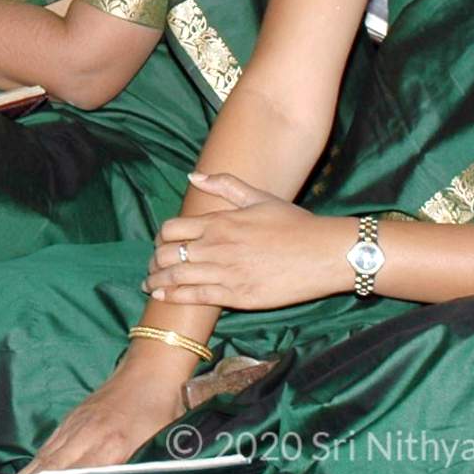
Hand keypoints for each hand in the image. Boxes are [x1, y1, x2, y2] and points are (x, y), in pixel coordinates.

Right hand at [28, 357, 193, 472]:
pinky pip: (50, 443)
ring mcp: (77, 424)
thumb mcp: (161, 443)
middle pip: (52, 466)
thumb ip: (143, 467)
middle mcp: (88, 435)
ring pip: (46, 455)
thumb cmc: (161, 410)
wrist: (150, 372)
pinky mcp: (73, 417)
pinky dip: (37, 460)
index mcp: (113, 445)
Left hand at [141, 172, 352, 310]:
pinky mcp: (237, 295)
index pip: (172, 228)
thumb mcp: (259, 197)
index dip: (161, 238)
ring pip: (176, 277)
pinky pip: (196, 297)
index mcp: (220, 221)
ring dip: (157, 282)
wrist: (325, 253)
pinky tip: (162, 298)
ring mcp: (225, 272)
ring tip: (149, 285)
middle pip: (167, 254)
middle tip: (152, 268)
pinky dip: (173, 297)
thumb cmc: (294, 224)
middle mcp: (217, 246)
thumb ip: (224, 185)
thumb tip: (193, 175)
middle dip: (155, 262)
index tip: (161, 244)